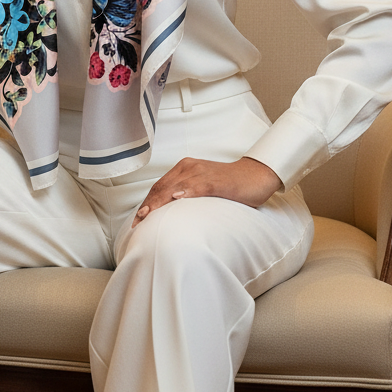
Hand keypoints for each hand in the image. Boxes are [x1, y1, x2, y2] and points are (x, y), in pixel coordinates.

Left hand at [131, 156, 281, 227]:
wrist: (254, 176)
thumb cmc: (228, 185)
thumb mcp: (201, 190)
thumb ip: (186, 196)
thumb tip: (169, 215)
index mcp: (184, 169)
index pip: (159, 187)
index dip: (147, 203)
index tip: (137, 220)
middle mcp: (189, 167)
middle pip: (162, 187)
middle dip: (148, 205)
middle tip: (137, 223)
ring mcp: (201, 172)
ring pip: (175, 187)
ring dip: (160, 202)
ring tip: (148, 215)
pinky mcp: (215, 180)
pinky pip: (198, 186)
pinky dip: (186, 192)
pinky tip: (178, 199)